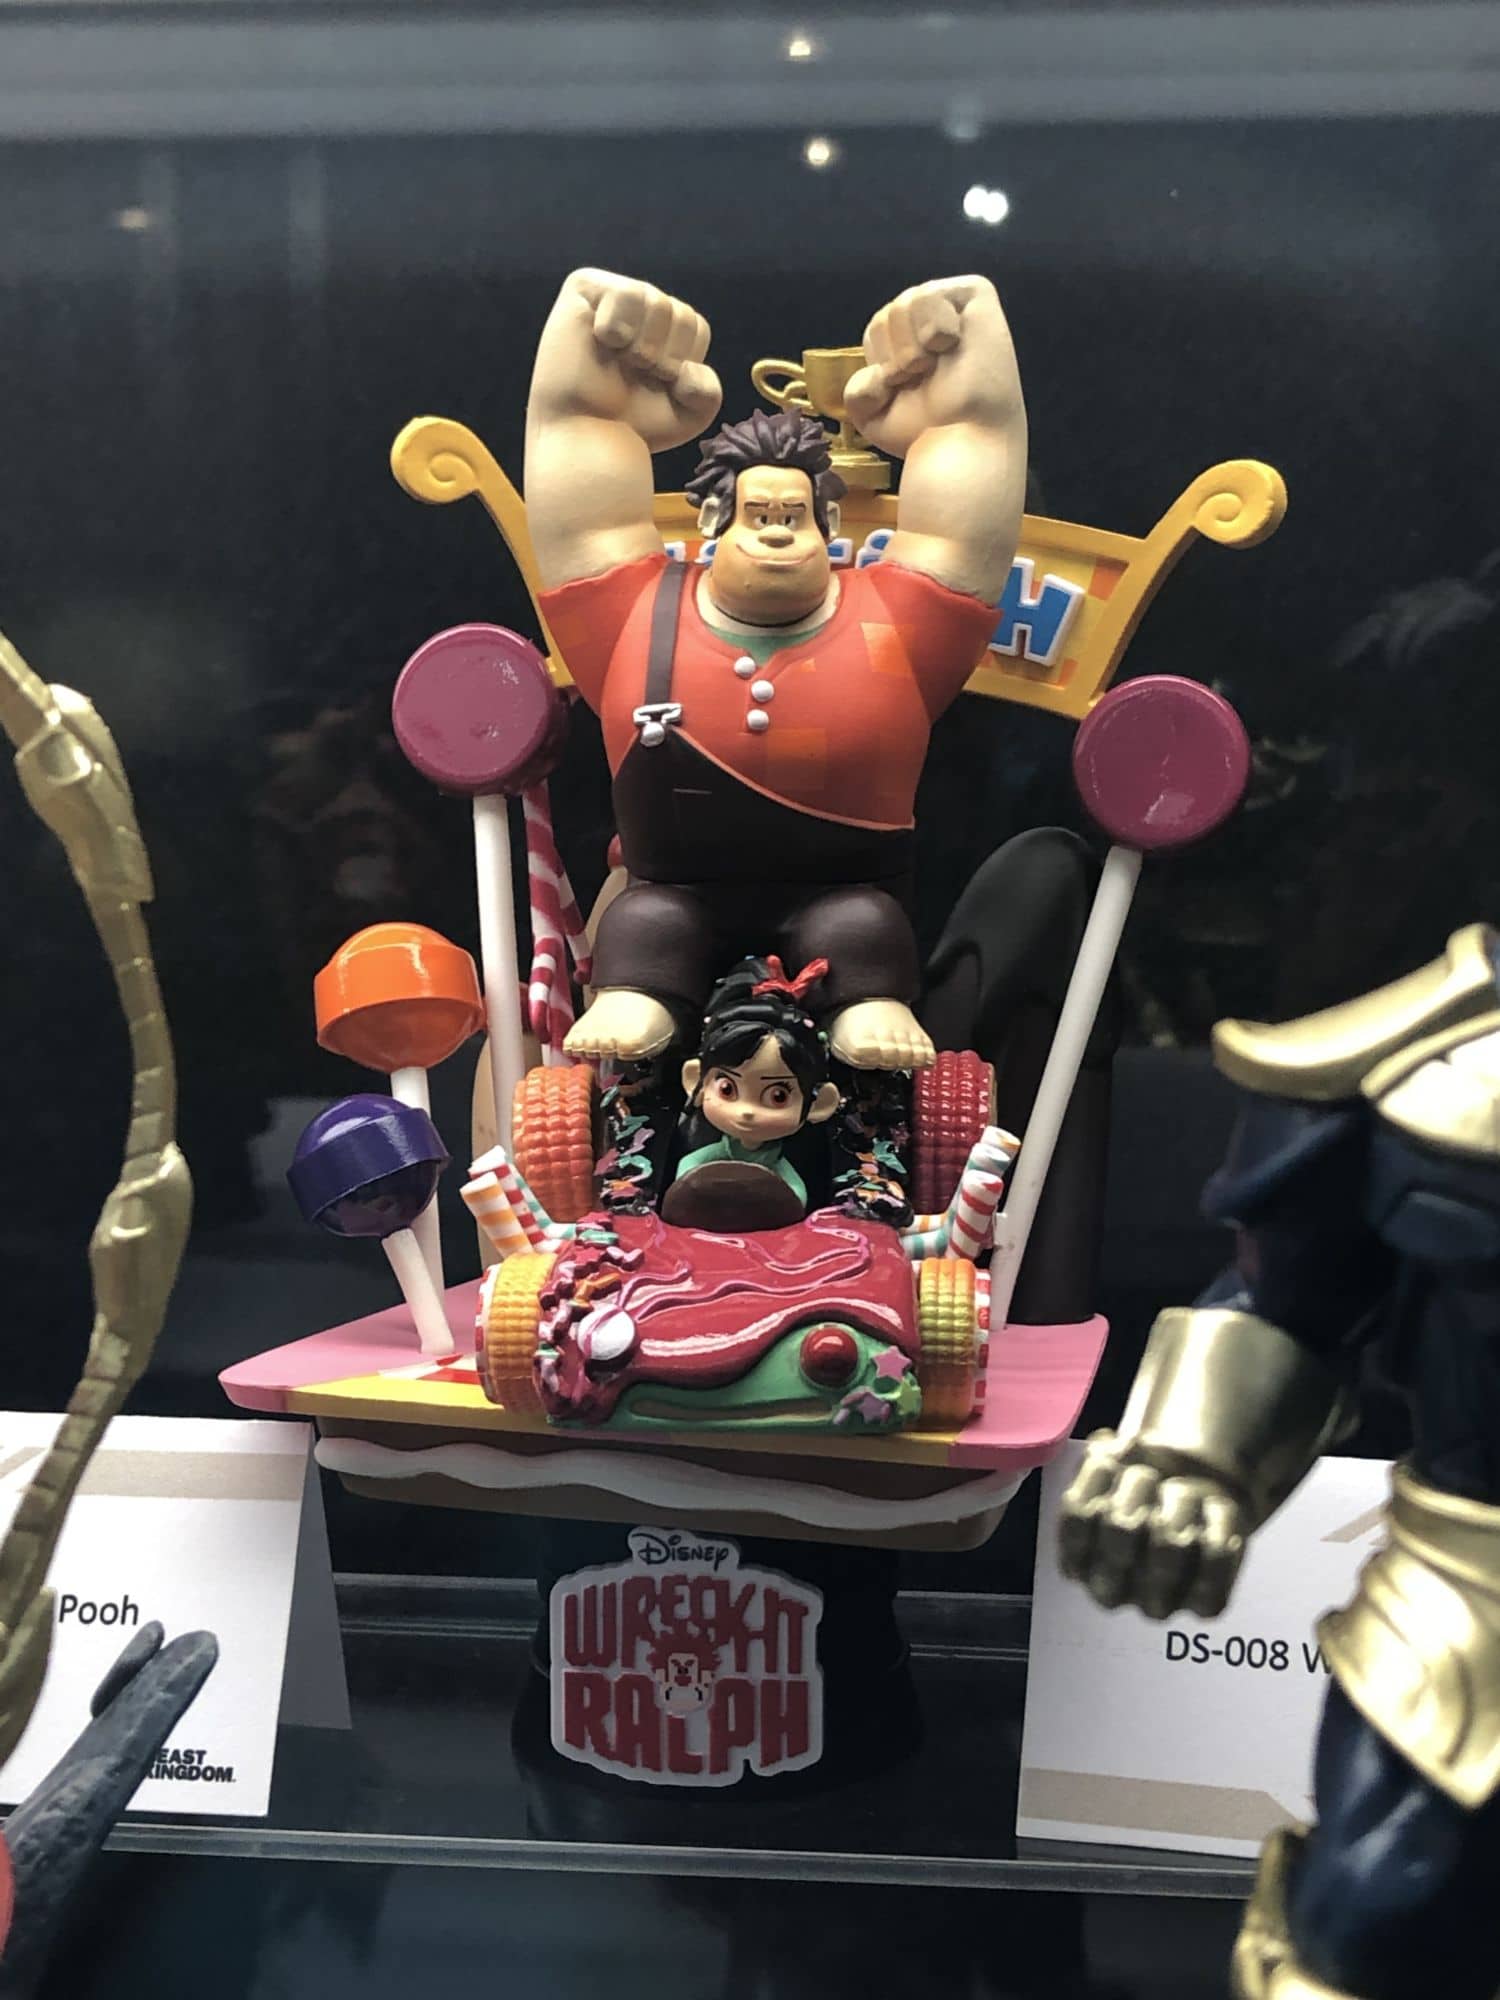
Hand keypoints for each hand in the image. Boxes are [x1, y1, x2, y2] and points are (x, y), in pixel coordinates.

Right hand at [543, 269, 721, 452]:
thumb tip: (689, 370)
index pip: (697, 327)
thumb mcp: (688, 414)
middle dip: (664, 356)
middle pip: (680, 313)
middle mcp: (640, 309)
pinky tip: (601, 341)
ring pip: (656, 301)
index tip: (656, 383)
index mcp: (664, 329)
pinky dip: (617, 326)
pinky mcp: (584, 288)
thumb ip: (708, 389)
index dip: (682, 363)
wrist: (590, 437)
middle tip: (633, 374)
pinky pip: (625, 294)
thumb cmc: (632, 423)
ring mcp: (612, 296)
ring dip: (641, 345)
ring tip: (618, 361)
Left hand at [845, 276, 1019, 459]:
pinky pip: (928, 295)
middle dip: (895, 356)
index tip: (907, 390)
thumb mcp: (874, 415)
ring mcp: (953, 307)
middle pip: (885, 316)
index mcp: (910, 345)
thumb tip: (877, 373)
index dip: (882, 366)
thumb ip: (859, 388)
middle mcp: (931, 323)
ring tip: (936, 368)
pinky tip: (950, 346)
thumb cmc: (928, 434)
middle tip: (925, 381)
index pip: (875, 332)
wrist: (958, 443)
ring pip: (903, 305)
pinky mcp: (974, 294)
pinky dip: (933, 326)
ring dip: (912, 348)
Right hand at [1057, 1430, 1249, 1619]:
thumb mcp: (1113, 1464)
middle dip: (1140, 1483)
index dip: (1097, 1480)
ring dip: (1182, 1500)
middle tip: (1150, 1475)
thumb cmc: (1143, 1493)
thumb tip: (1108, 1447)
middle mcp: (1111, 1589)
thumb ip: (1100, 1455)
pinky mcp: (1202, 1604)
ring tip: (1184, 1491)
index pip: (1078, 1516)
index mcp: (1079, 1560)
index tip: (1111, 1464)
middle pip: (1122, 1525)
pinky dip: (1218, 1523)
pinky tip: (1212, 1510)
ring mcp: (1157, 1601)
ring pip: (1172, 1542)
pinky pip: (1215, 1560)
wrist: (1195, 1512)